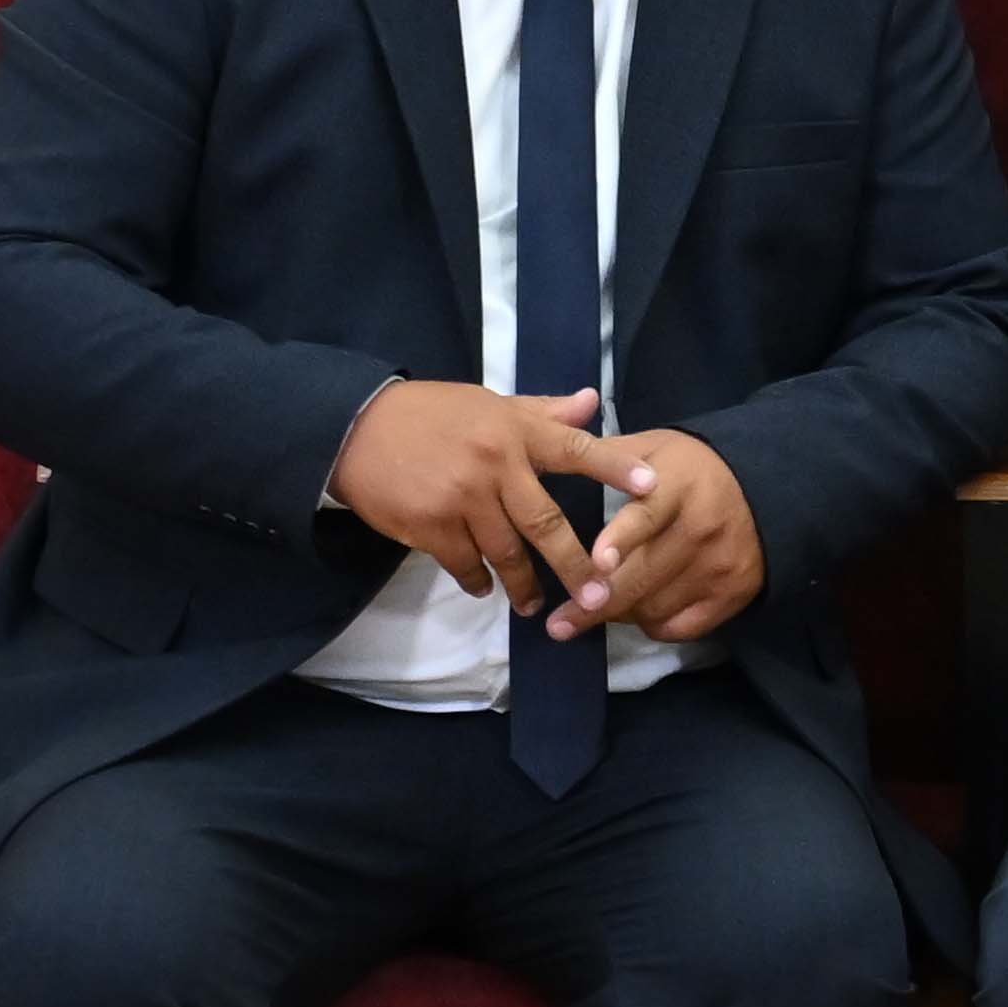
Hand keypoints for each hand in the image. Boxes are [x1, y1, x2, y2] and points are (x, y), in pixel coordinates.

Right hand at [331, 382, 632, 609]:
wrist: (356, 429)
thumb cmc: (429, 415)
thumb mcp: (487, 404)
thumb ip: (541, 411)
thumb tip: (591, 401)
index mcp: (513, 431)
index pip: (574, 448)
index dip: (614, 467)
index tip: (651, 486)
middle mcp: (495, 464)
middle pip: (546, 522)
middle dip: (575, 564)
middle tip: (599, 596)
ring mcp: (463, 498)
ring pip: (507, 553)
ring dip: (524, 584)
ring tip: (534, 604)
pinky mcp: (432, 525)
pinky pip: (466, 565)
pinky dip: (478, 580)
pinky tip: (484, 588)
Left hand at [565, 427, 764, 644]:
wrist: (765, 486)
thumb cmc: (692, 467)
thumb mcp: (653, 447)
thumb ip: (607, 458)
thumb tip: (552, 463)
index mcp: (677, 486)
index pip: (646, 516)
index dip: (621, 539)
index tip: (597, 561)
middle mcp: (701, 528)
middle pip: (643, 576)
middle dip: (596, 603)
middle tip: (559, 624)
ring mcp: (718, 566)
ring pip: (654, 607)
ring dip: (620, 612)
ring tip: (598, 604)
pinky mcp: (732, 595)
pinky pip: (679, 627)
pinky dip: (652, 624)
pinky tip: (639, 610)